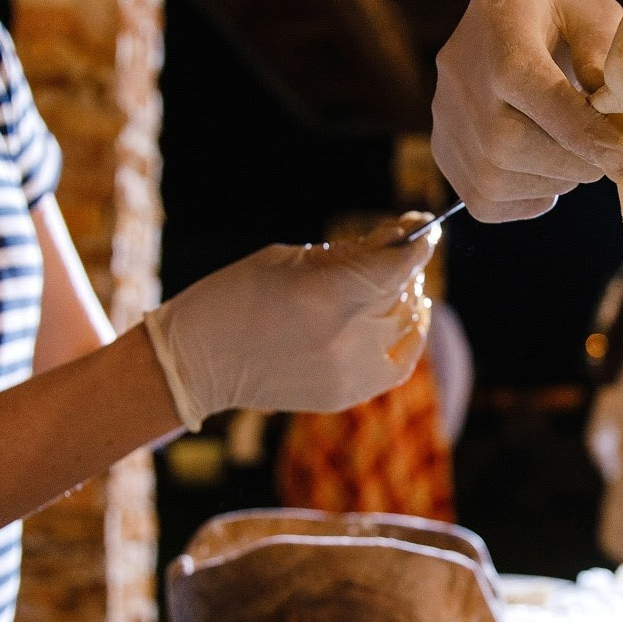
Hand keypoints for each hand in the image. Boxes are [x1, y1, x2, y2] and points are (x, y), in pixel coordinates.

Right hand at [142, 219, 436, 429]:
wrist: (197, 362)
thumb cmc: (235, 296)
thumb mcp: (289, 259)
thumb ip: (348, 253)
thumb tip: (397, 237)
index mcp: (326, 296)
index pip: (398, 268)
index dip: (418, 244)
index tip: (424, 226)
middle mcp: (345, 338)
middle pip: (401, 294)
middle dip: (404, 267)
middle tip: (394, 247)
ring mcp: (348, 372)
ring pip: (405, 327)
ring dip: (405, 299)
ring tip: (392, 282)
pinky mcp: (345, 395)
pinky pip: (399, 365)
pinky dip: (408, 339)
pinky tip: (407, 318)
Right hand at [432, 0, 622, 221]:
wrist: (502, 25)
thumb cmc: (559, 17)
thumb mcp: (592, 12)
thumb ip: (604, 51)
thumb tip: (610, 102)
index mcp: (499, 27)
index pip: (528, 86)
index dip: (580, 130)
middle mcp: (460, 75)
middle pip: (506, 143)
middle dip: (570, 162)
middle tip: (605, 155)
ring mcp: (445, 118)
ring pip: (496, 178)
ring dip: (553, 181)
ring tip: (574, 155)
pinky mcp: (443, 153)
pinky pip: (485, 201)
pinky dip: (528, 197)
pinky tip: (546, 169)